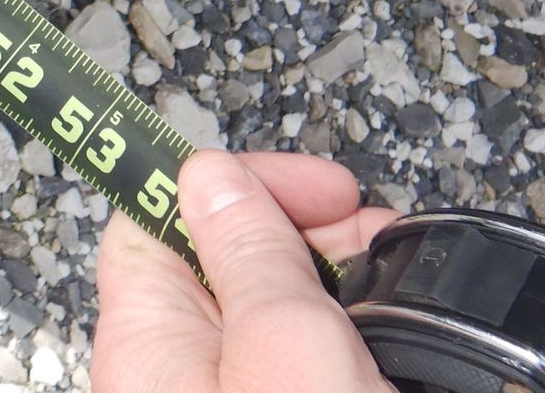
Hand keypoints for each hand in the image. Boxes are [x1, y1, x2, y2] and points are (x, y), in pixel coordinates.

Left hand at [92, 150, 401, 392]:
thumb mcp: (288, 341)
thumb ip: (250, 251)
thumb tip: (212, 173)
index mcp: (146, 341)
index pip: (158, 213)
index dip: (238, 184)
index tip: (314, 186)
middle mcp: (174, 371)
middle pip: (221, 256)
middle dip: (303, 229)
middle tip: (370, 234)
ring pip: (267, 308)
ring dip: (331, 280)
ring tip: (398, 282)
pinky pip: (295, 355)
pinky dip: (340, 334)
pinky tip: (390, 332)